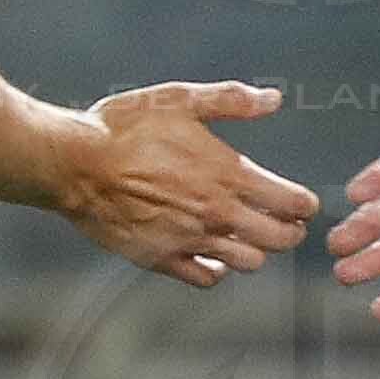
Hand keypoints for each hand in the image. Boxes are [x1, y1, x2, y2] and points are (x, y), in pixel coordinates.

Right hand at [64, 80, 318, 283]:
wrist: (73, 162)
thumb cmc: (123, 127)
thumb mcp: (179, 100)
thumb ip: (231, 100)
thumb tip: (273, 99)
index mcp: (228, 175)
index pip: (293, 204)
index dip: (306, 205)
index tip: (304, 203)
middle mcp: (216, 213)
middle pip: (281, 239)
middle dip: (292, 232)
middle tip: (287, 223)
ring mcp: (189, 240)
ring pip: (249, 263)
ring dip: (256, 251)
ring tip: (249, 236)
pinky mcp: (161, 259)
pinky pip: (206, 279)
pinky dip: (217, 271)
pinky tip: (213, 255)